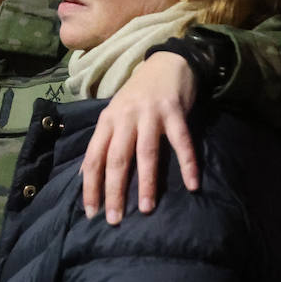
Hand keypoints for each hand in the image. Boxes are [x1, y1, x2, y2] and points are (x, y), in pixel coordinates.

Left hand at [80, 51, 198, 223]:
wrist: (165, 62)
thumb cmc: (137, 95)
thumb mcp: (115, 115)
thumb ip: (105, 141)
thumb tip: (88, 175)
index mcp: (107, 121)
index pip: (94, 158)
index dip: (91, 186)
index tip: (91, 212)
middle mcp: (125, 118)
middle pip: (117, 158)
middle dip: (114, 191)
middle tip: (115, 219)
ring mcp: (150, 114)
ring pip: (146, 153)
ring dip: (146, 182)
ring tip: (145, 208)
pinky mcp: (174, 111)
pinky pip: (181, 142)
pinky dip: (187, 163)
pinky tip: (192, 184)